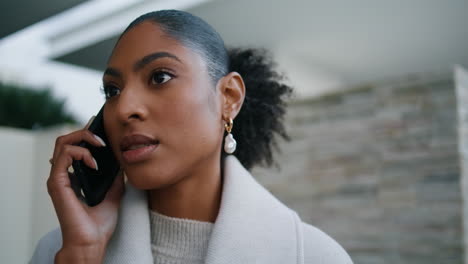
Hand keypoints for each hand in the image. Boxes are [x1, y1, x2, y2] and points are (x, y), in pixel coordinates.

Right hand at [47, 119, 124, 262]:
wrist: (92, 241)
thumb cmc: (100, 223)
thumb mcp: (114, 193)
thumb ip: (115, 177)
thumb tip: (122, 162)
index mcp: (75, 177)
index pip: (76, 147)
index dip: (87, 135)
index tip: (102, 129)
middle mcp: (65, 175)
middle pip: (66, 140)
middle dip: (84, 132)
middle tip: (102, 135)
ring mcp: (59, 178)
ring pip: (62, 142)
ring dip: (83, 138)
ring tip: (100, 145)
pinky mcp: (57, 182)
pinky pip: (63, 155)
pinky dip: (80, 153)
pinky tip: (94, 163)